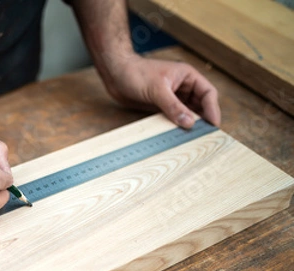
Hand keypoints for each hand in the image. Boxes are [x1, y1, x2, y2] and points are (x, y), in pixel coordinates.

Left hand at [103, 55, 220, 127]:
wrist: (115, 74)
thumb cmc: (136, 73)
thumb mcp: (157, 89)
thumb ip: (173, 106)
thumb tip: (190, 122)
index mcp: (188, 76)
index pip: (208, 93)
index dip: (213, 109)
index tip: (213, 124)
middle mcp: (183, 87)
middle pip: (201, 105)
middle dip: (204, 119)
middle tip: (206, 136)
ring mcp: (172, 97)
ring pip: (188, 113)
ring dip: (190, 124)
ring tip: (194, 138)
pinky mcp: (162, 106)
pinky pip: (174, 117)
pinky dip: (177, 125)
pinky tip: (177, 135)